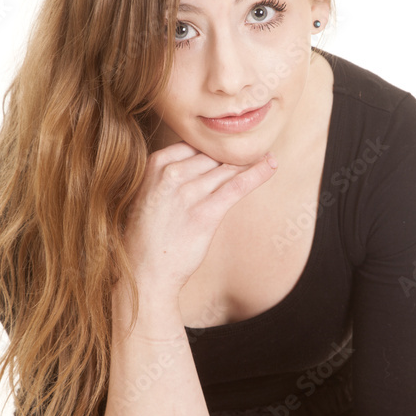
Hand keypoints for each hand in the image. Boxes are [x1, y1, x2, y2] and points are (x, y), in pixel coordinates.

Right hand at [123, 140, 277, 292]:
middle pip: (213, 155)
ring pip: (227, 168)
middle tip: (254, 152)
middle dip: (233, 156)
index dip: (215, 148)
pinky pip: (238, 186)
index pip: (195, 144)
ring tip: (268, 157)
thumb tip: (203, 163)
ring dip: (250, 161)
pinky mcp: (206, 214)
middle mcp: (170, 174)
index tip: (230, 149)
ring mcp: (188, 194)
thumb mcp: (150, 194)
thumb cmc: (148, 235)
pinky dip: (258, 173)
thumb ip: (170, 175)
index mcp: (156, 165)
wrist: (144, 271)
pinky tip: (271, 165)